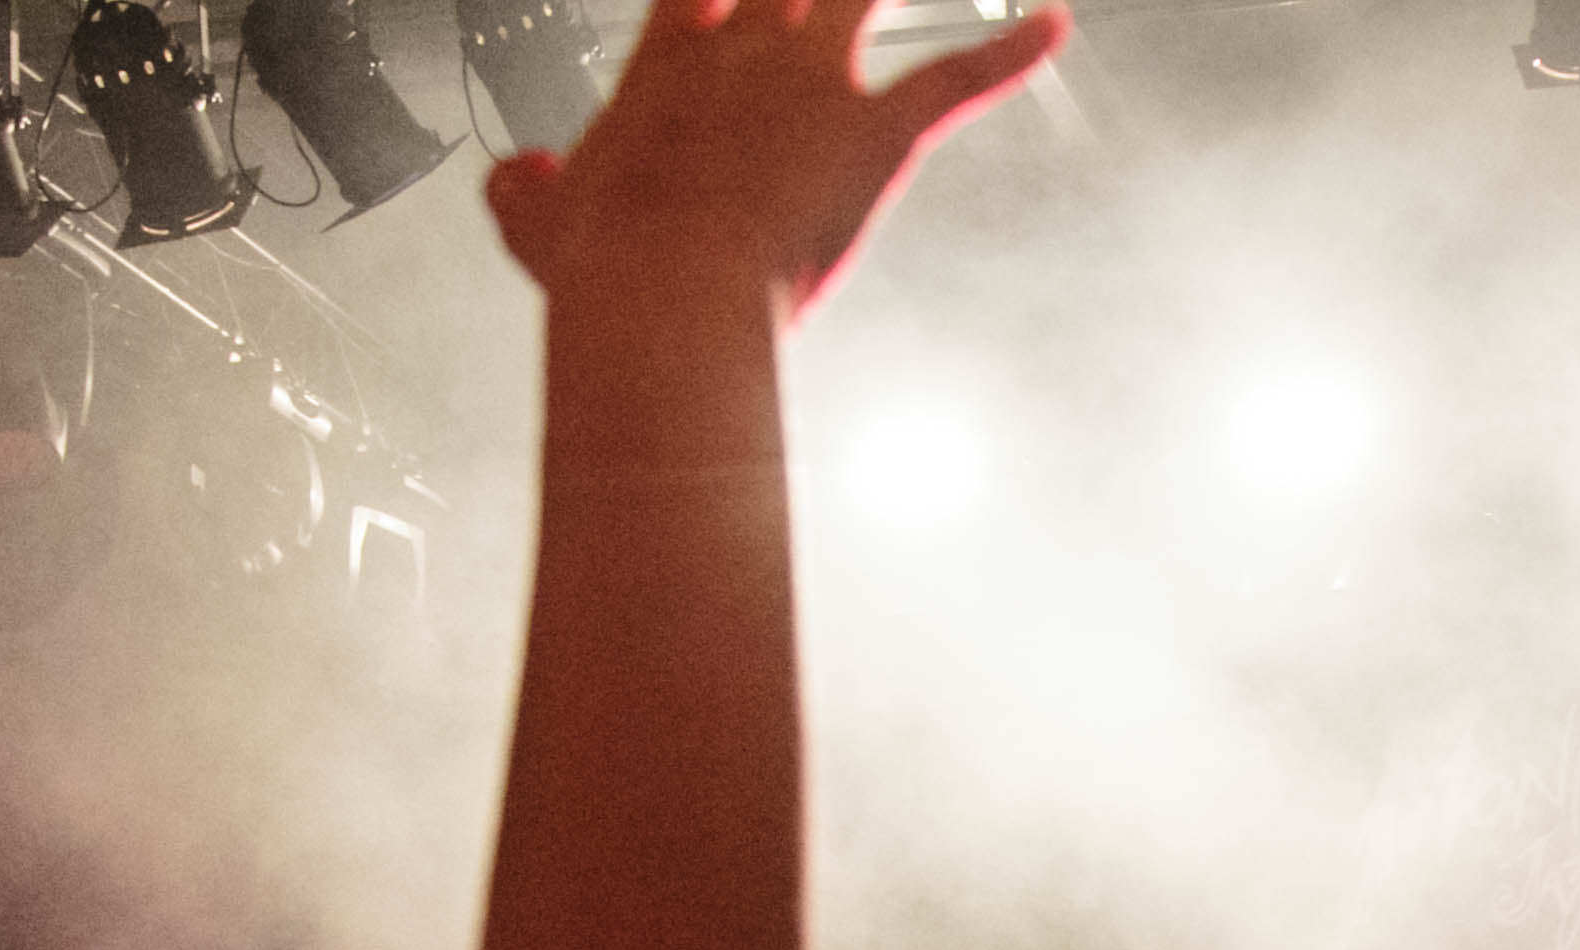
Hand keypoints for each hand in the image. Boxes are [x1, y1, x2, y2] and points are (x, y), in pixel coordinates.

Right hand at [482, 0, 1064, 318]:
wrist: (659, 289)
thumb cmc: (602, 273)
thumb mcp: (540, 230)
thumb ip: (528, 195)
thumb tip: (523, 178)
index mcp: (670, 64)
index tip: (728, 0)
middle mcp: (745, 50)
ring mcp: (814, 82)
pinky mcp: (878, 133)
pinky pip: (960, 77)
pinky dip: (1014, 50)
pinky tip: (1055, 25)